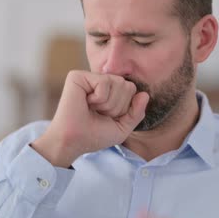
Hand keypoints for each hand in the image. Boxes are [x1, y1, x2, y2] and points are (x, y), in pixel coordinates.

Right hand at [33, 70, 149, 166]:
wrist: (74, 141)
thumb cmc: (94, 135)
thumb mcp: (122, 127)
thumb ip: (136, 113)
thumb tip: (144, 94)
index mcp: (110, 91)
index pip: (132, 90)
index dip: (125, 108)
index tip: (108, 117)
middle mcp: (100, 82)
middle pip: (128, 85)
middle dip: (118, 106)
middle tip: (99, 113)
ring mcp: (89, 78)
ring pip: (118, 82)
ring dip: (108, 104)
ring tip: (92, 109)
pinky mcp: (78, 76)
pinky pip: (104, 82)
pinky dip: (99, 98)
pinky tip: (86, 102)